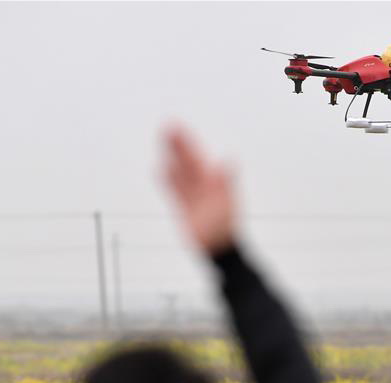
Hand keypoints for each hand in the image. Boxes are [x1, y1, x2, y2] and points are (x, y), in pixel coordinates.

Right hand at [164, 126, 236, 253]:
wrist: (219, 247)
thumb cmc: (225, 227)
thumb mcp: (226, 203)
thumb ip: (225, 182)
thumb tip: (229, 161)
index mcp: (213, 182)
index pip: (196, 157)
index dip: (187, 142)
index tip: (177, 127)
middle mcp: (203, 186)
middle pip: (187, 161)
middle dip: (177, 145)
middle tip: (166, 126)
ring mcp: (193, 195)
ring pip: (179, 172)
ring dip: (171, 157)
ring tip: (162, 141)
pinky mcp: (185, 207)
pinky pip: (174, 189)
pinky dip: (168, 179)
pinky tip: (161, 169)